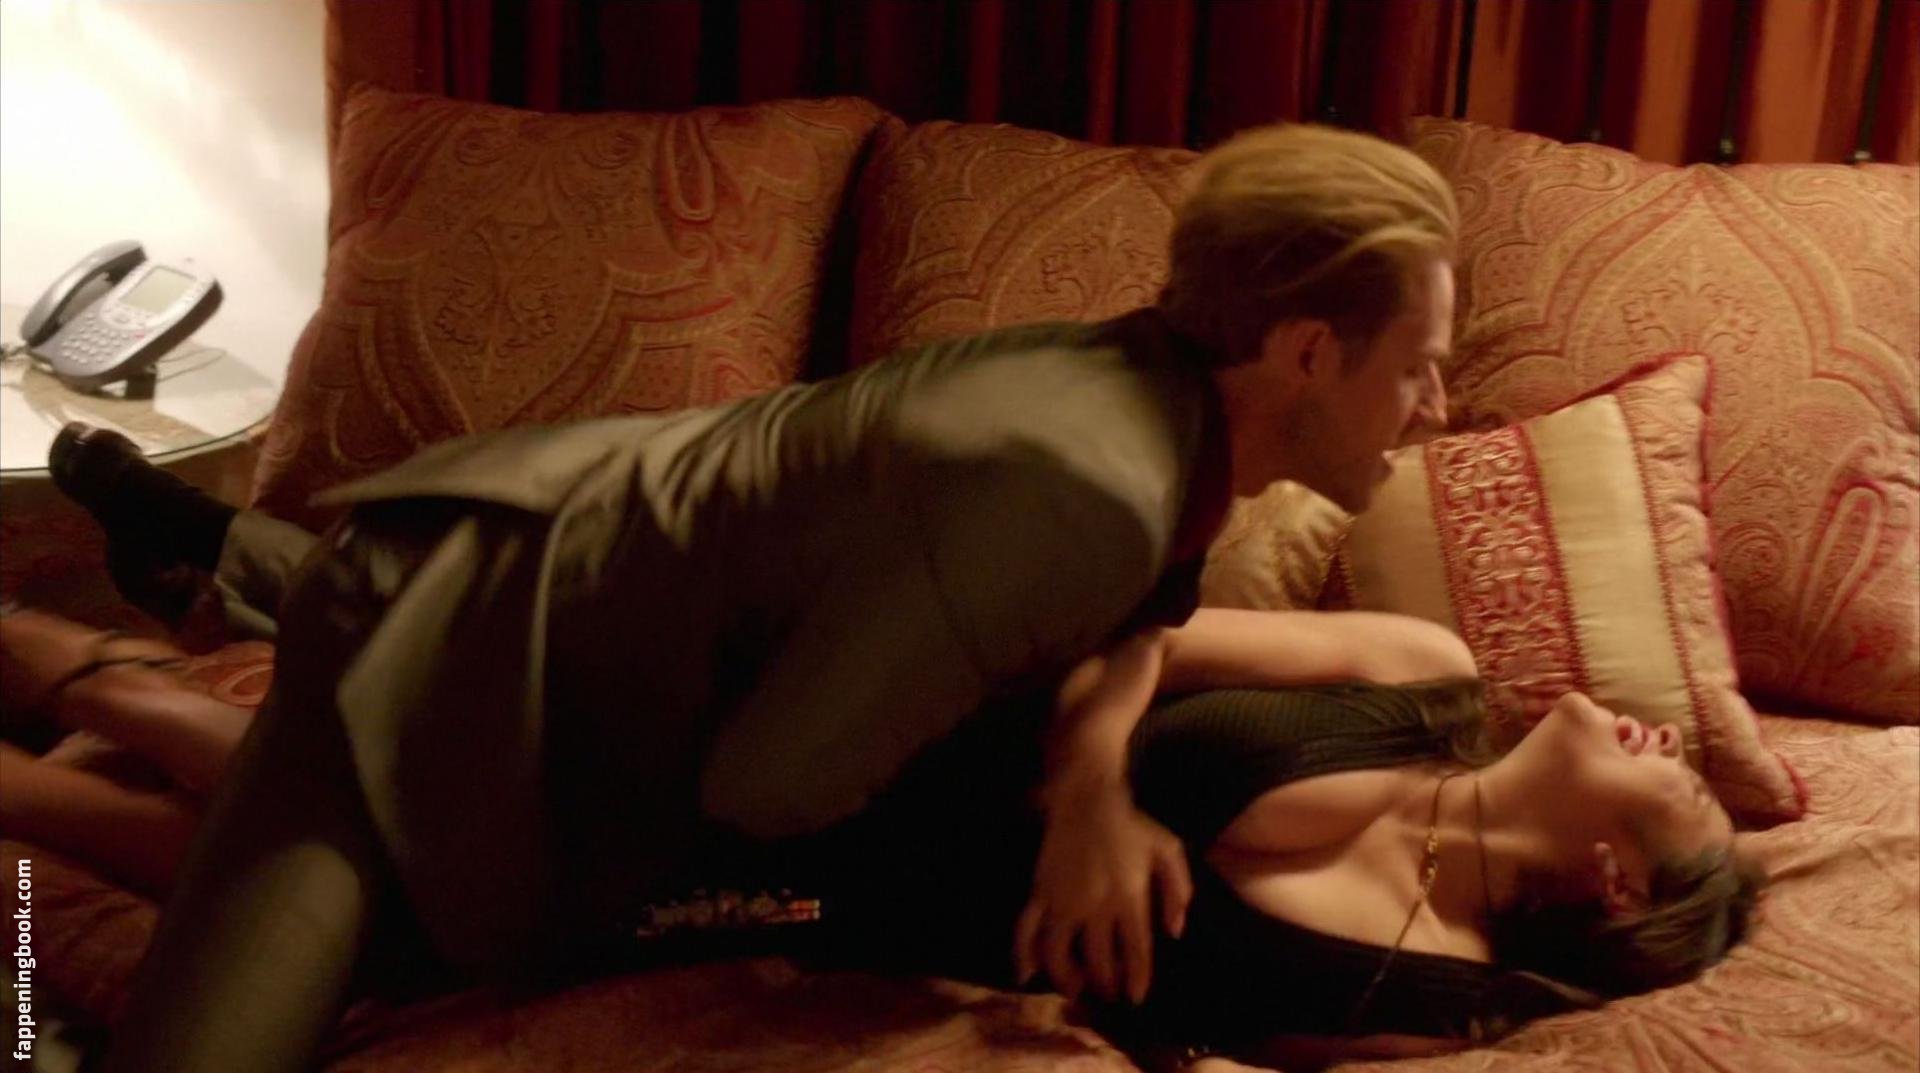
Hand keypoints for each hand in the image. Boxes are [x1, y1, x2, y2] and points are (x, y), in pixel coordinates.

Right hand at [1013, 779, 1190, 1004]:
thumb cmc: (1131, 824)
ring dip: (1066, 978)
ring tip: (1075, 988)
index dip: (1136, 979)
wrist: (1087, 796)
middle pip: (1098, 960)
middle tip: (1107, 993)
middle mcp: (1094, 905)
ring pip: (1058, 953)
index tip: (1135, 997)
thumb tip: (1174, 932)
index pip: (1135, 951)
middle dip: (1104, 984)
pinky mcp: (1040, 891)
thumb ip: (1177, 892)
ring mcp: (1063, 899)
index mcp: (1129, 896)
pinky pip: (1026, 927)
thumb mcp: (1168, 850)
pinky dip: (1023, 953)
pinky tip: (1025, 974)